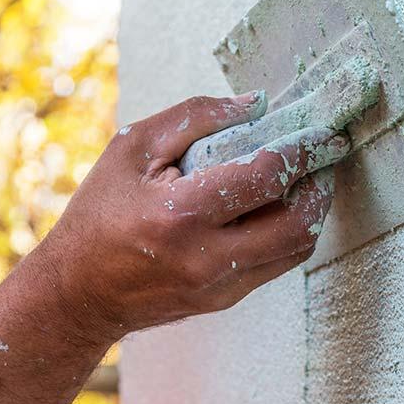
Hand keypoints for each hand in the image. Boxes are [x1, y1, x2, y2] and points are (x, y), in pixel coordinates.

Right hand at [39, 91, 349, 343]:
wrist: (77, 292)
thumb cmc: (100, 211)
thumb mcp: (134, 147)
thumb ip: (195, 117)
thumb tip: (255, 103)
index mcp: (180, 214)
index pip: (266, 177)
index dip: (304, 149)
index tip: (326, 132)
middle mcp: (207, 258)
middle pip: (298, 222)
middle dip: (322, 183)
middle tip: (325, 156)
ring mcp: (220, 286)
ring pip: (296, 248)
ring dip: (313, 210)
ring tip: (308, 177)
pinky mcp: (225, 299)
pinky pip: (277, 263)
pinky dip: (289, 231)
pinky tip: (279, 206)